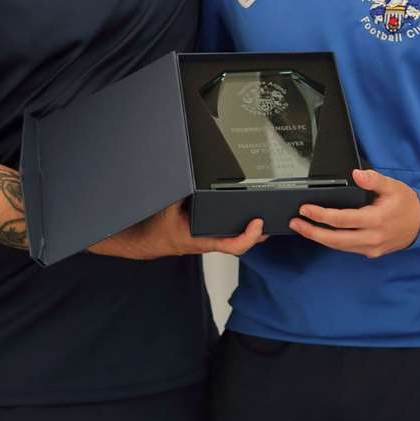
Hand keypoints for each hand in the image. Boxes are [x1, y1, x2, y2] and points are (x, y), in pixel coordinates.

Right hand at [91, 201, 264, 259]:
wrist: (147, 240)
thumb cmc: (157, 228)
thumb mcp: (168, 206)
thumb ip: (182, 191)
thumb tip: (189, 174)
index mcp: (202, 239)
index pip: (233, 246)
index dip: (249, 236)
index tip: (258, 223)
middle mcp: (210, 241)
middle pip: (242, 243)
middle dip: (258, 233)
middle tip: (272, 216)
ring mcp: (211, 240)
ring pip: (237, 240)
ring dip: (252, 232)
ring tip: (265, 213)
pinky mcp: (208, 236)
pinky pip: (228, 235)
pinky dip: (240, 228)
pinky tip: (246, 216)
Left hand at [289, 169, 419, 257]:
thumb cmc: (407, 203)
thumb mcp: (393, 186)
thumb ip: (373, 179)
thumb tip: (357, 174)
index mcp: (377, 220)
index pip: (343, 220)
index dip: (321, 215)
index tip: (305, 209)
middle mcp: (372, 237)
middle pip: (336, 239)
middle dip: (312, 232)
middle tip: (295, 223)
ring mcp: (371, 248)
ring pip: (339, 246)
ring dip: (319, 238)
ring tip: (301, 228)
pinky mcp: (370, 252)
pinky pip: (347, 248)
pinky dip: (331, 242)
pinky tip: (320, 233)